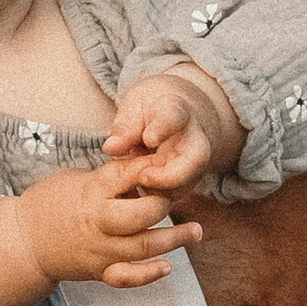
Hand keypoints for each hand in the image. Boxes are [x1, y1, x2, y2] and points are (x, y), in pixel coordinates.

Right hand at [20, 159, 203, 291]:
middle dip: (166, 206)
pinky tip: (167, 267)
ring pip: (144, 247)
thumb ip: (108, 177)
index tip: (171, 161)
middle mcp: (98, 220)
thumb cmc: (51, 203)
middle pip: (142, 214)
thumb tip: (145, 165)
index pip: (128, 174)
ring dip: (175, 240)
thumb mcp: (76, 178)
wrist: (22, 242)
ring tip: (196, 232)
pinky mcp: (99, 270)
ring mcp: (100, 248)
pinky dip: (148, 275)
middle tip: (179, 199)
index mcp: (92, 191)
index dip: (153, 167)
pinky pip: (126, 277)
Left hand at [103, 66, 235, 197]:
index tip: (149, 139)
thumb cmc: (150, 108)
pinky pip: (176, 195)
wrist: (175, 115)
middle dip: (171, 175)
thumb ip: (125, 127)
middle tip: (143, 178)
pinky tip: (138, 191)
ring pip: (188, 182)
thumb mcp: (134, 107)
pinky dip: (156, 198)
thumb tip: (111, 148)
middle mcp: (193, 138)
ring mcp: (194, 162)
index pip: (174, 118)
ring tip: (136, 184)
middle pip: (196, 159)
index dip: (163, 129)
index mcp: (177, 111)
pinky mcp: (188, 180)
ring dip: (161, 190)